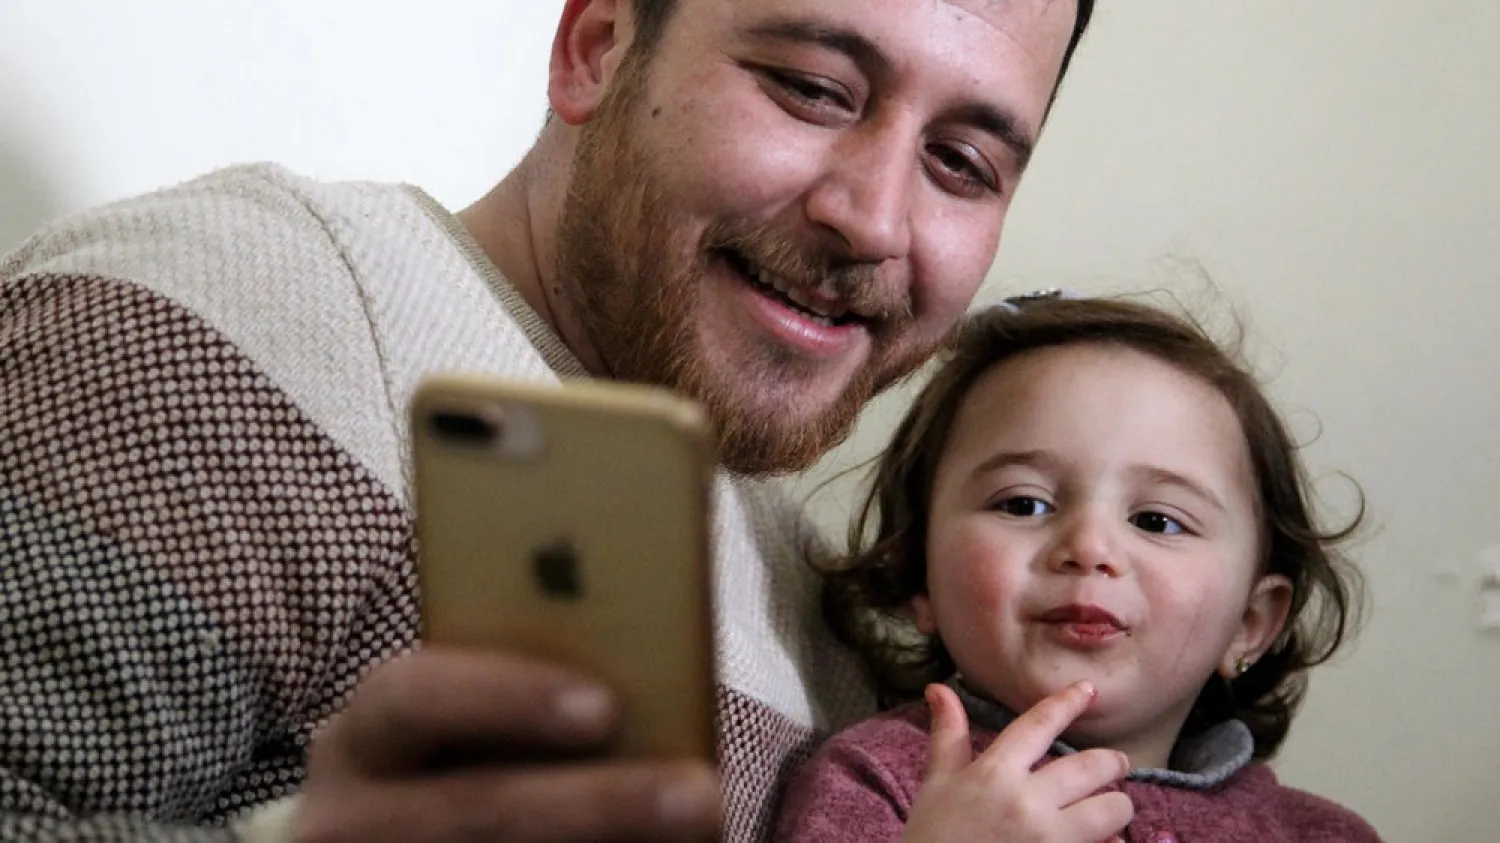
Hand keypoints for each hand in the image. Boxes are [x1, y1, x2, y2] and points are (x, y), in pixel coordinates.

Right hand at [292, 648, 720, 842]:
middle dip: (595, 804)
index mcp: (367, 733)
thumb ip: (539, 708)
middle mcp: (350, 816)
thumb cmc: (464, 766)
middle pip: (473, 810)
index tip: (607, 708)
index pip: (417, 696)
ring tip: (703, 829)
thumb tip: (650, 711)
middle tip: (701, 793)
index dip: (509, 697)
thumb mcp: (469, 731)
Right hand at [901, 681, 1132, 842]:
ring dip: (1116, 807)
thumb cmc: (932, 838)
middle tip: (1115, 765)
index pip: (1039, 725)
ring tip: (1110, 808)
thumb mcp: (936, 785)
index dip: (1067, 703)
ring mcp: (1048, 839)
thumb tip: (939, 687)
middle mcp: (1027, 802)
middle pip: (1092, 766)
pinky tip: (1104, 842)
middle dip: (1112, 763)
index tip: (1090, 690)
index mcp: (994, 773)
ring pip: (1112, 810)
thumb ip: (948, 736)